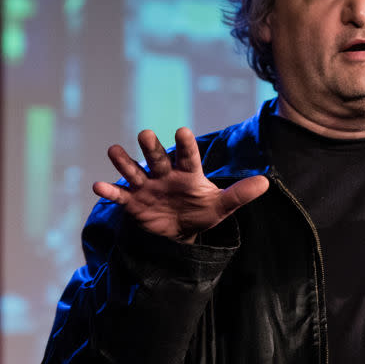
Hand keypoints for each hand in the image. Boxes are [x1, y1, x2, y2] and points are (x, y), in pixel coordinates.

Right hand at [92, 127, 268, 243]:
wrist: (181, 232)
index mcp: (188, 173)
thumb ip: (240, 194)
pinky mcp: (134, 203)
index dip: (185, 145)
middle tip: (146, 134)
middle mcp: (166, 175)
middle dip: (151, 148)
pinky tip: (98, 186)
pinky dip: (109, 192)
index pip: (188, 157)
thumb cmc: (202, 211)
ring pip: (134, 172)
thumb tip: (266, 183)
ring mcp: (148, 187)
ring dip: (124, 162)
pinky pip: (120, 196)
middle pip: (157, 159)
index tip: (182, 131)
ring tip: (114, 150)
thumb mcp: (222, 206)